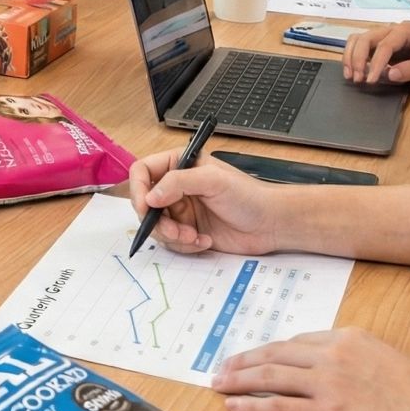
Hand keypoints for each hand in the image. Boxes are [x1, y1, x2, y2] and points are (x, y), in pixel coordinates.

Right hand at [129, 152, 284, 255]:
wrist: (272, 224)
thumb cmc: (248, 196)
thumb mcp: (213, 181)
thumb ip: (178, 183)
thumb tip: (150, 197)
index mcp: (178, 165)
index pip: (142, 172)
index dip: (138, 189)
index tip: (146, 207)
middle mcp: (176, 187)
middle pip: (145, 203)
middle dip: (157, 221)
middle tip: (175, 231)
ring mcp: (181, 210)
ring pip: (156, 226)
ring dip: (172, 236)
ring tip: (194, 237)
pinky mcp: (188, 231)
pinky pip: (172, 241)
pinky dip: (184, 245)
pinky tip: (204, 241)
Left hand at [213, 328, 409, 410]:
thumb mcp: (384, 358)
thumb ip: (350, 356)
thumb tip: (322, 365)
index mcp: (346, 337)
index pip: (295, 343)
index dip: (268, 352)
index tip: (250, 358)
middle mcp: (331, 355)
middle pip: (274, 354)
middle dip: (243, 361)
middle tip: (221, 368)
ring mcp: (327, 385)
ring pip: (269, 377)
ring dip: (238, 380)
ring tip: (219, 385)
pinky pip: (278, 407)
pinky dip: (251, 406)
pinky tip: (234, 406)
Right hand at [342, 20, 409, 85]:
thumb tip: (389, 74)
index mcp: (407, 31)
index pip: (385, 45)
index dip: (375, 63)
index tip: (371, 80)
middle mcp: (393, 29)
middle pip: (365, 38)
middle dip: (357, 59)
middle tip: (358, 79)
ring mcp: (385, 36)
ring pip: (358, 40)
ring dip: (351, 57)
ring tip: (352, 76)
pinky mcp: (380, 45)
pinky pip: (360, 46)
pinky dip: (353, 57)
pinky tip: (354, 71)